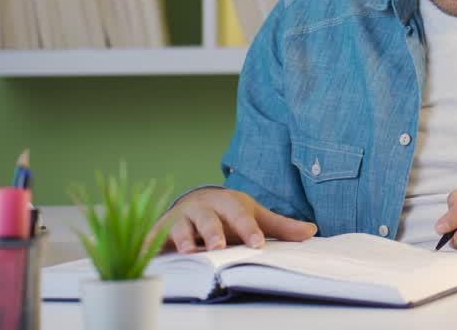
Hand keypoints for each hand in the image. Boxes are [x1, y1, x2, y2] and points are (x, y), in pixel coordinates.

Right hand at [158, 188, 316, 253]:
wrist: (197, 201)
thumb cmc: (229, 213)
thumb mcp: (254, 215)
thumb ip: (281, 226)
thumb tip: (312, 232)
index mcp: (228, 204)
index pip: (240, 216)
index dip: (249, 230)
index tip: (257, 244)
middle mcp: (203, 208)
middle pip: (208, 221)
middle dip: (213, 233)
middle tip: (218, 247)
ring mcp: (180, 218)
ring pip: (180, 228)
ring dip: (183, 240)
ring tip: (189, 253)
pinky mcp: (161, 230)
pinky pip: (153, 238)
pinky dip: (148, 245)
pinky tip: (145, 255)